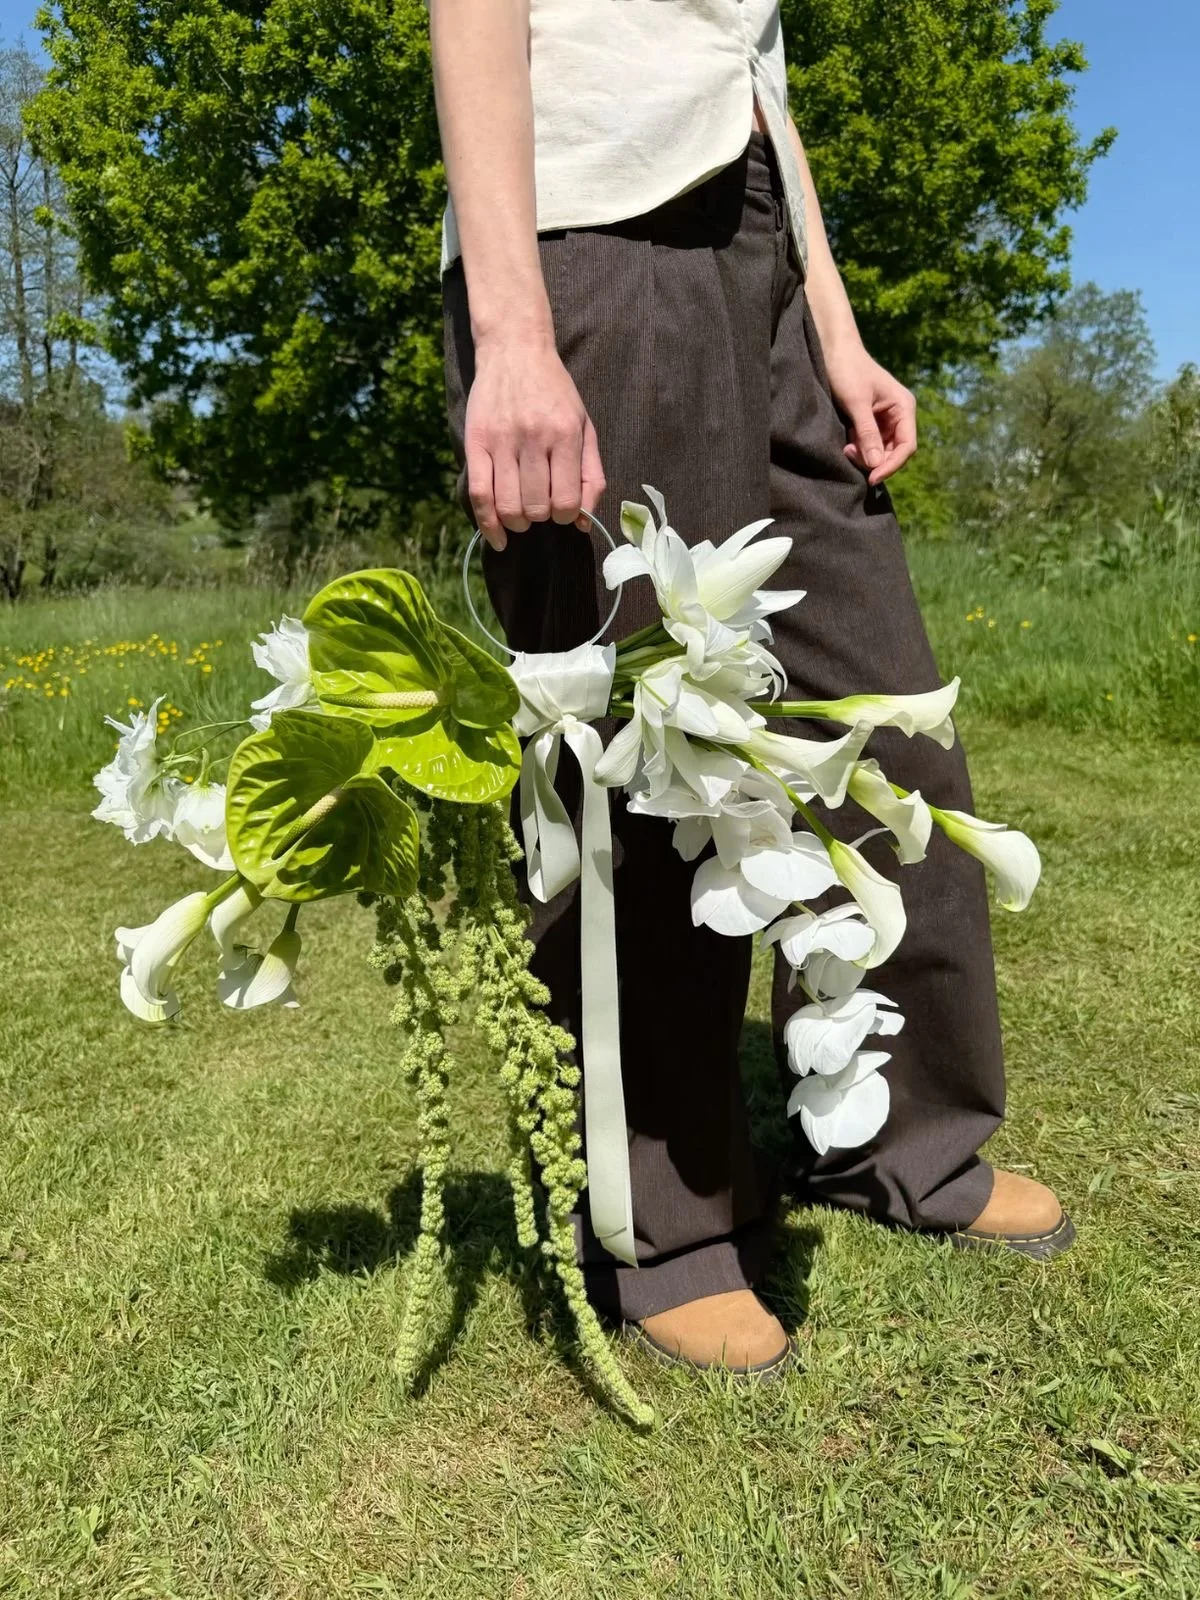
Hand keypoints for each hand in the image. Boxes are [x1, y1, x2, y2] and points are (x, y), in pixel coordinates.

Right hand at [464, 332, 605, 550]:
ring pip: (507, 506)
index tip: (562, 510)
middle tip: (540, 506)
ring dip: (517, 521)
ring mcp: (501, 441)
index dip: (565, 516)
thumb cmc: (555, 393)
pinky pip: (479, 494)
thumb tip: (583, 522)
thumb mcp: (584, 427)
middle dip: (540, 517)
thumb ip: (591, 475)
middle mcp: (533, 438)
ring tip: (522, 514)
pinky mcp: (476, 442)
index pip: (565, 501)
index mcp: (564, 435)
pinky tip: (497, 537)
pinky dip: (488, 524)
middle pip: (535, 508)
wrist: (515, 350)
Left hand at [823, 342, 916, 486]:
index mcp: (904, 407)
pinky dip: (859, 449)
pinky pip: (869, 444)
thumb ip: (867, 433)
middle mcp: (899, 415)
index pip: (907, 446)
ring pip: (881, 451)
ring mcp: (885, 420)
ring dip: (865, 455)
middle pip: (894, 452)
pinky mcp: (871, 422)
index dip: (892, 465)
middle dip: (874, 460)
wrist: (833, 350)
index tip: (872, 478)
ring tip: (846, 448)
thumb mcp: (857, 403)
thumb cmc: (847, 370)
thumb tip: (876, 464)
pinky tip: (847, 444)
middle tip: (849, 454)